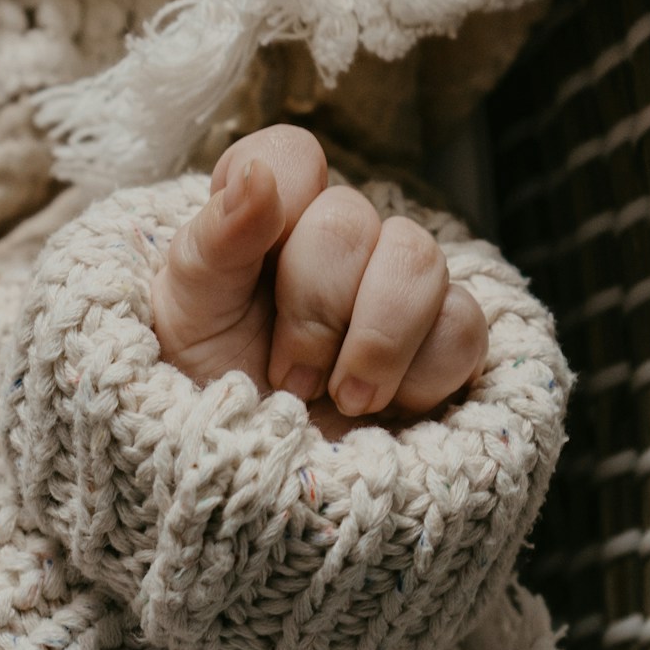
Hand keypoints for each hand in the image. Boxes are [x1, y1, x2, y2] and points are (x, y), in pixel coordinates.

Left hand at [151, 126, 489, 430]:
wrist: (255, 494)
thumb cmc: (206, 398)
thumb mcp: (185, 322)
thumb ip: (214, 242)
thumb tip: (259, 176)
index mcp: (265, 226)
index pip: (292, 155)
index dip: (281, 194)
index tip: (256, 261)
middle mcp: (336, 247)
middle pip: (352, 219)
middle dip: (316, 308)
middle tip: (289, 377)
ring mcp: (396, 293)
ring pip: (421, 259)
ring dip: (375, 341)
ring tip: (341, 400)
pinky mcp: (446, 345)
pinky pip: (464, 326)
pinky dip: (420, 377)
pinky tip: (385, 412)